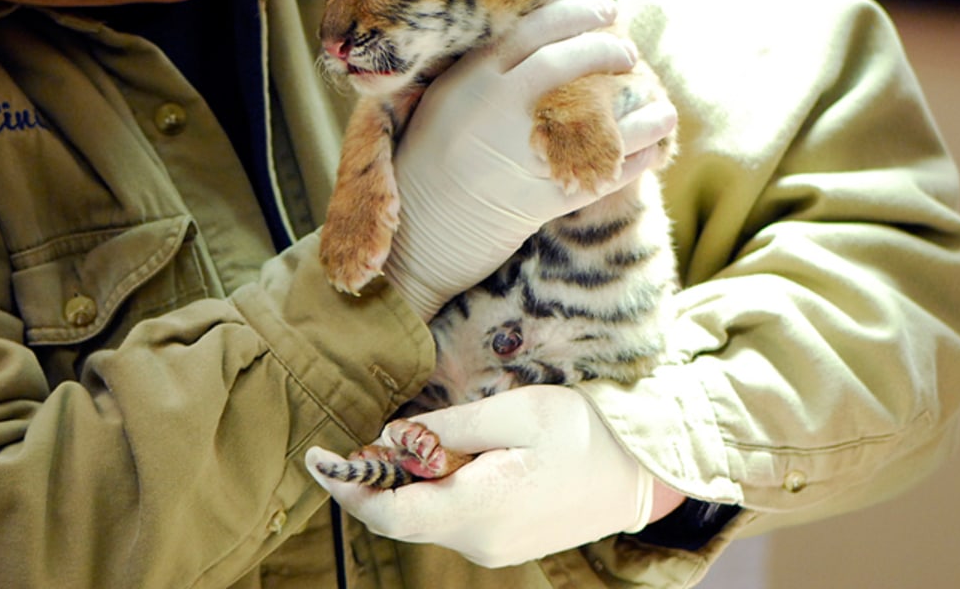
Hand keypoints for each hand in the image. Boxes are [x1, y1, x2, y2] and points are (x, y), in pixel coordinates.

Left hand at [305, 385, 656, 566]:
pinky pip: (451, 517)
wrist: (643, 471)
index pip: (389, 513)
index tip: (316, 458)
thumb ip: (446, 428)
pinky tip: (451, 456)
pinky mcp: (503, 542)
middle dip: (377, 477)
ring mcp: (493, 548)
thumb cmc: (583, 432)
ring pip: (426, 515)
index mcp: (478, 510)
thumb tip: (391, 438)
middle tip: (366, 436)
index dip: (347, 486)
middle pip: (402, 515)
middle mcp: (479, 541)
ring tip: (428, 438)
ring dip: (410, 479)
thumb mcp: (513, 411)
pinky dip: (435, 488)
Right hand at [383, 0, 676, 319]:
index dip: (576, 14)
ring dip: (641, 111)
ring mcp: (522, 152)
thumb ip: (490, 69)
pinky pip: (604, 172)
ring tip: (662, 105)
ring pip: (597, 119)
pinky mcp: (543, 196)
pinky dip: (636, 159)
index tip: (605, 9)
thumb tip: (550, 39)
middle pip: (566, 62)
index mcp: (473, 79)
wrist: (422, 226)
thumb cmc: (432, 155)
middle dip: (606, 50)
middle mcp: (498, 108)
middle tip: (628, 51)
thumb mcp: (446, 98)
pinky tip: (653, 147)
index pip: (535, 31)